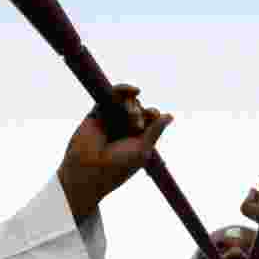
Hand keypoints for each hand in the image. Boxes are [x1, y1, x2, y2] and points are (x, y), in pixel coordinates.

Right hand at [58, 84, 173, 218]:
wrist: (88, 169)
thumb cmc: (118, 165)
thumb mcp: (142, 149)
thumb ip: (155, 130)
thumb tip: (170, 115)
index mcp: (137, 139)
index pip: (150, 119)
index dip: (152, 114)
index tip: (152, 116)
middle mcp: (124, 129)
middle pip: (140, 108)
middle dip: (140, 112)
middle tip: (135, 126)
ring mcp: (111, 120)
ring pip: (128, 102)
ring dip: (132, 105)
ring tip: (130, 115)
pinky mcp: (98, 112)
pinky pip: (112, 95)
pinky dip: (123, 89)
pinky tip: (135, 90)